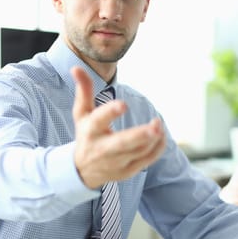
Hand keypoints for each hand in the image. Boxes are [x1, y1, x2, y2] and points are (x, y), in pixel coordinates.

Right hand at [71, 66, 166, 188]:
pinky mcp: (127, 171)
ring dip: (153, 138)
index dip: (110, 112)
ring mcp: (116, 162)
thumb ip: (83, 91)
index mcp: (90, 130)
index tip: (123, 104)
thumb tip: (76, 67)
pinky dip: (157, 148)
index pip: (99, 120)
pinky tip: (161, 135)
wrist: (81, 171)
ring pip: (138, 151)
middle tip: (155, 126)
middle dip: (140, 135)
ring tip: (158, 124)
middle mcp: (102, 148)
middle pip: (122, 143)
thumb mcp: (81, 114)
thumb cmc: (86, 135)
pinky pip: (146, 160)